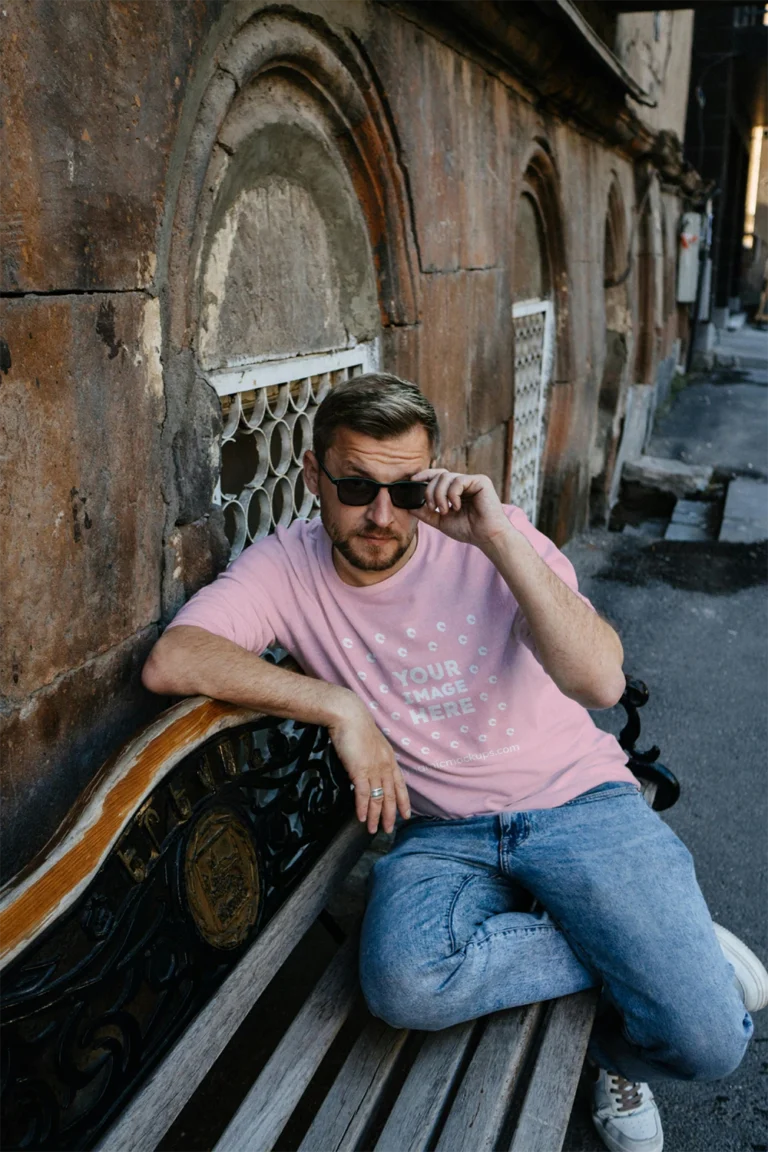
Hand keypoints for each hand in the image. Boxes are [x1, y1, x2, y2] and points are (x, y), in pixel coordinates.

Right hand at [327, 699, 410, 833]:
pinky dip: (362, 808)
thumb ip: (372, 757)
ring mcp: (373, 769)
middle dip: (390, 815)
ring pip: (377, 798)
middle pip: (391, 795)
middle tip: (389, 829)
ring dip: (375, 816)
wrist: (348, 715)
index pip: (400, 784)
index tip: (406, 815)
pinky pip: (363, 794)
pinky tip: (360, 818)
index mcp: (389, 759)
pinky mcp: (360, 770)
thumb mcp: (370, 743)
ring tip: (372, 830)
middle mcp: (384, 766)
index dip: (404, 801)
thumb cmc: (356, 726)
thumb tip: (368, 769)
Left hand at [411, 469, 511, 549]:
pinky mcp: (480, 481)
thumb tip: (408, 506)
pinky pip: (458, 480)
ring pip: (446, 477)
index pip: (437, 476)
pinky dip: (453, 494)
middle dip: (430, 491)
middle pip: (439, 476)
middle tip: (433, 507)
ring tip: (445, 510)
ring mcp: (472, 481)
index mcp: (454, 490)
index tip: (412, 480)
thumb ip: (425, 513)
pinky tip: (457, 506)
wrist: (486, 536)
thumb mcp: (440, 521)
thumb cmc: (467, 529)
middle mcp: (463, 483)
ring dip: (440, 495)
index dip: (424, 475)